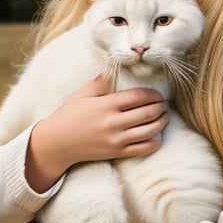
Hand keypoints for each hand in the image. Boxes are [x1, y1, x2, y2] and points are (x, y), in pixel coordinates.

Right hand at [25, 76, 168, 191]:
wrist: (58, 143)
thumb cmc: (69, 115)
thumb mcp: (82, 93)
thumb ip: (100, 81)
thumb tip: (115, 70)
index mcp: (106, 105)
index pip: (138, 97)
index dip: (152, 95)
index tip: (157, 94)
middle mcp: (114, 123)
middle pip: (148, 113)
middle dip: (161, 107)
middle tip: (165, 104)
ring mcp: (116, 140)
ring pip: (149, 131)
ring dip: (161, 123)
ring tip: (165, 117)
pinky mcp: (116, 153)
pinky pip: (142, 149)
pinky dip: (154, 142)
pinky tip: (157, 136)